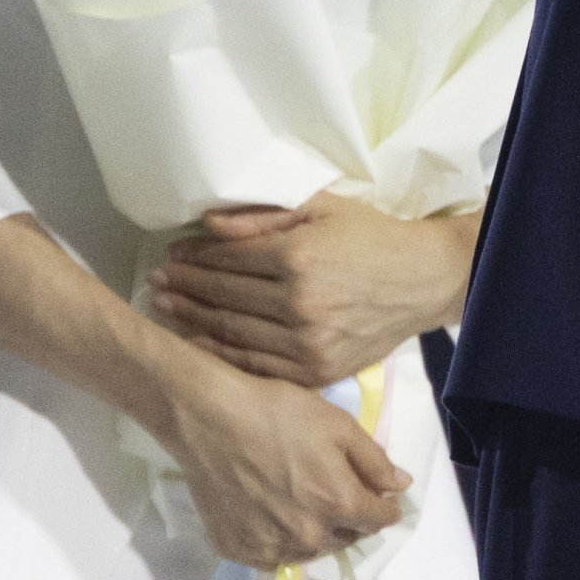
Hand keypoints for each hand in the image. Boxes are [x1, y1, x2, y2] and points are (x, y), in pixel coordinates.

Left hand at [146, 196, 476, 387]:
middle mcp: (298, 304)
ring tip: (166, 308)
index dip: (194, 257)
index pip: (228, 259)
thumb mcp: (322, 209)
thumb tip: (209, 223)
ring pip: (232, 333)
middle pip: (223, 297)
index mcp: (298, 258)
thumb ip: (263, 218)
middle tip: (157, 281)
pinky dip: (222, 355)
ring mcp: (307, 343)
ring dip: (193, 320)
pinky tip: (198, 343)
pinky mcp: (317, 371)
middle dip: (184, 287)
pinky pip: (257, 365)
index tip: (171, 254)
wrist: (422, 280)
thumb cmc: (371, 237)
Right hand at [154, 358, 411, 568]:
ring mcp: (271, 548)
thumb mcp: (338, 425)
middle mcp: (309, 537)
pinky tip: (271, 513)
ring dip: (316, 533)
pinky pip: (272, 554)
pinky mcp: (238, 550)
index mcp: (340, 505)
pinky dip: (279, 540)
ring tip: (303, 502)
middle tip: (337, 491)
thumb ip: (374, 461)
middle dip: (350, 518)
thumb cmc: (278, 413)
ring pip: (309, 550)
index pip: (380, 520)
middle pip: (346, 538)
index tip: (381, 496)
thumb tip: (400, 487)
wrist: (210, 419)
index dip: (385, 506)